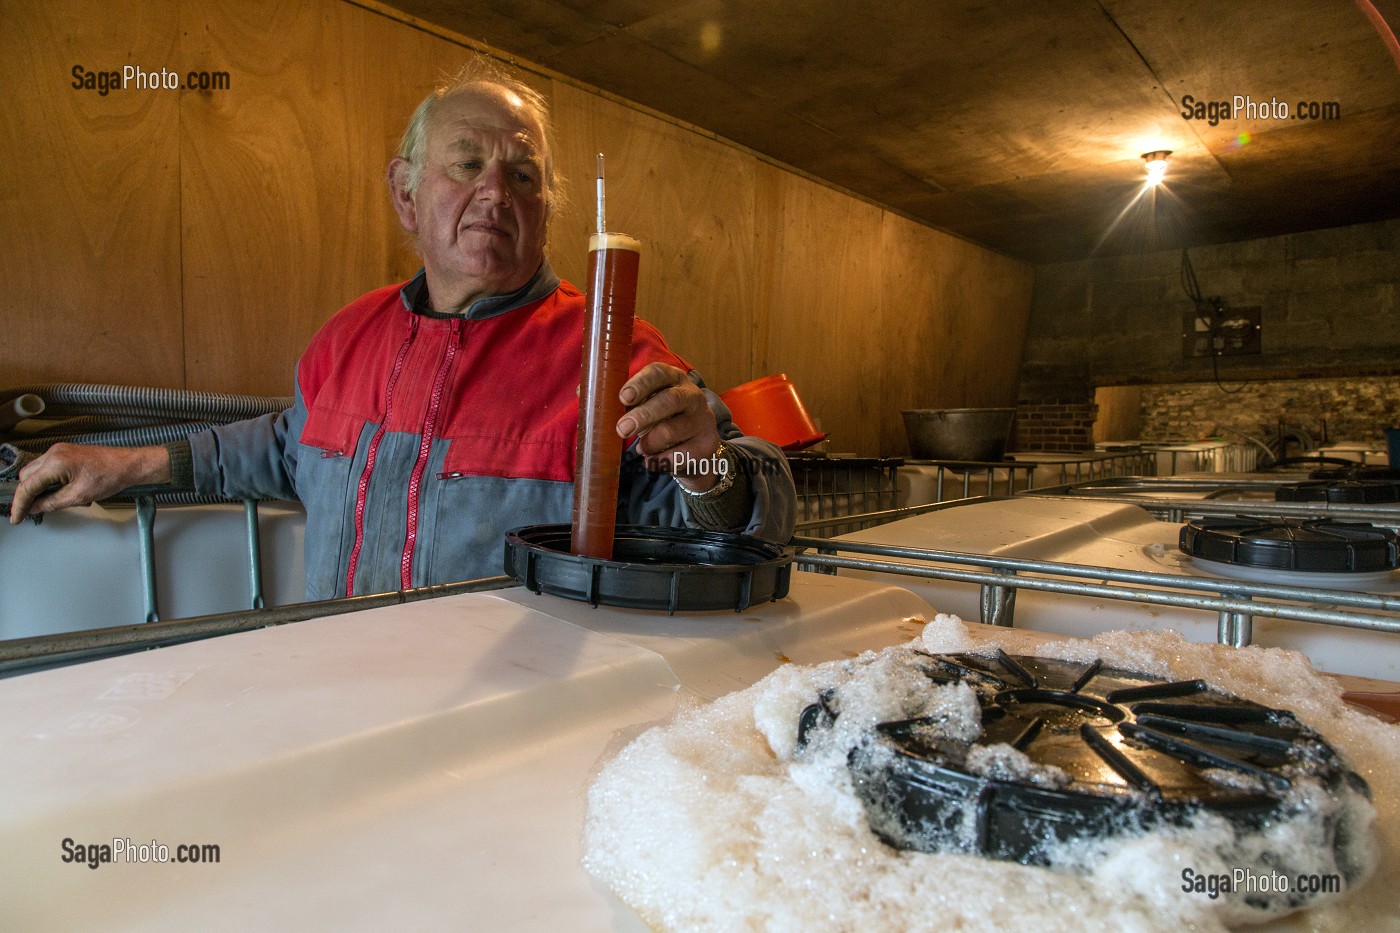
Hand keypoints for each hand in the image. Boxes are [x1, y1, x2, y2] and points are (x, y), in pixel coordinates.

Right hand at [8, 443, 170, 523]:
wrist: (129, 465)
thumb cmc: (111, 476)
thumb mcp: (78, 496)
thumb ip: (50, 503)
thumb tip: (34, 508)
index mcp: (55, 463)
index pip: (27, 486)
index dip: (19, 505)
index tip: (16, 517)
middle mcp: (54, 453)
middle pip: (27, 477)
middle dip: (30, 495)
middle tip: (35, 510)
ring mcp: (59, 451)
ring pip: (36, 473)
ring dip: (41, 488)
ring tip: (60, 499)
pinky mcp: (66, 453)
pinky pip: (48, 468)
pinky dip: (51, 481)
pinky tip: (66, 491)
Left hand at [616, 362, 722, 492]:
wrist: (694, 447)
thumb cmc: (660, 418)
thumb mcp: (643, 404)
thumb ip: (616, 398)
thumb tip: (581, 393)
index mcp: (672, 379)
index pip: (659, 373)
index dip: (641, 383)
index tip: (623, 396)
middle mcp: (692, 396)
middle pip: (670, 401)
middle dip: (643, 415)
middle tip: (622, 429)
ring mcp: (703, 420)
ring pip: (671, 432)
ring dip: (649, 443)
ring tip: (642, 447)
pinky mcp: (707, 445)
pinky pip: (679, 457)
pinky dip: (659, 462)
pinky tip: (653, 460)